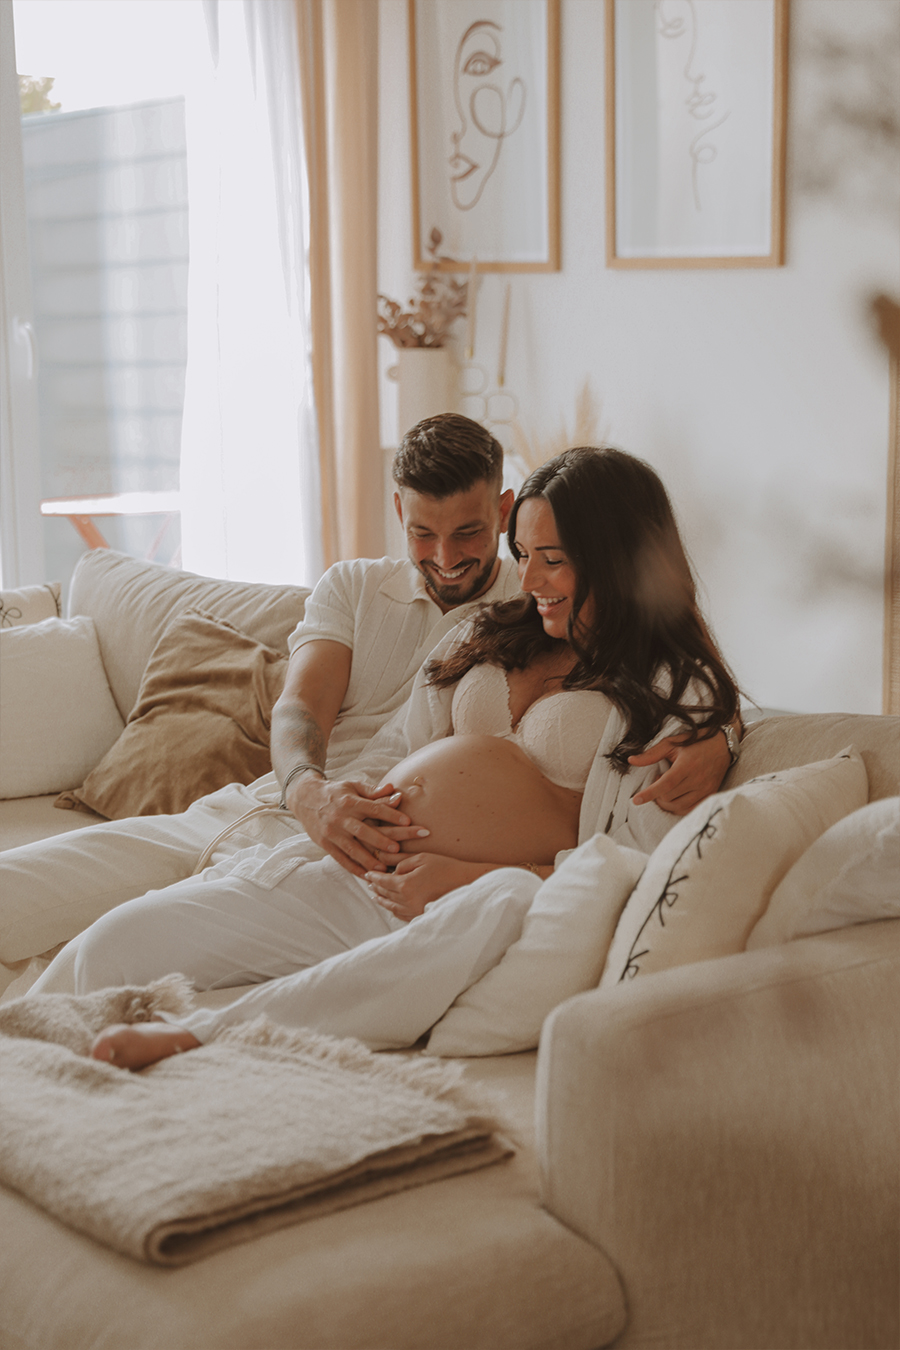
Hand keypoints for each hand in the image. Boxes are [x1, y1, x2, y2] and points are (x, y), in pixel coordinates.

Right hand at [286, 776, 429, 876]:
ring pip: (352, 848)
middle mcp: (340, 817)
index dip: (391, 815)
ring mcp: (332, 832)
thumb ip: (374, 791)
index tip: (408, 821)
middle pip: (363, 831)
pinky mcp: (325, 844)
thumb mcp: (353, 786)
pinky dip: (354, 868)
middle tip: (398, 849)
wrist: (305, 798)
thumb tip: (394, 789)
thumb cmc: (336, 792)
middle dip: (381, 840)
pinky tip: (366, 876)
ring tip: (384, 869)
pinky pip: (341, 859)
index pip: (374, 808)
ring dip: (368, 860)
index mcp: (350, 801)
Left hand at [364, 853, 486, 921]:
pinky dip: (393, 909)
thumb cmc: (446, 867)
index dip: (373, 877)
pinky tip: (391, 906)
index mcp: (406, 885)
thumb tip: (393, 873)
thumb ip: (403, 864)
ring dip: (382, 900)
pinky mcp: (422, 916)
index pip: (383, 882)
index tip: (367, 874)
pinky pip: (402, 915)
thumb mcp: (423, 858)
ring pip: (392, 906)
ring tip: (376, 896)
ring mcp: (415, 911)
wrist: (467, 884)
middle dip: (376, 888)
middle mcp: (407, 901)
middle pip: (385, 894)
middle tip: (369, 884)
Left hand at [629, 731, 731, 814]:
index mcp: (687, 765)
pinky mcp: (710, 795)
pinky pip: (690, 810)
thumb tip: (631, 760)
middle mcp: (697, 780)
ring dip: (666, 802)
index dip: (649, 793)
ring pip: (679, 807)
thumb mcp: (672, 743)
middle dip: (656, 794)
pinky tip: (675, 797)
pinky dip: (678, 808)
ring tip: (665, 789)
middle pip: (669, 797)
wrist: (723, 744)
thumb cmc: (695, 742)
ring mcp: (705, 789)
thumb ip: (651, 754)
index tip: (635, 800)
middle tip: (658, 780)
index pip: (665, 784)